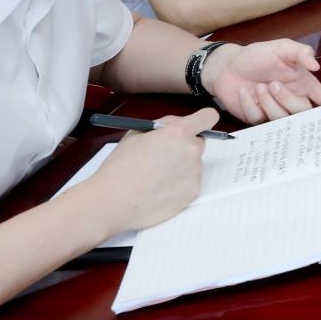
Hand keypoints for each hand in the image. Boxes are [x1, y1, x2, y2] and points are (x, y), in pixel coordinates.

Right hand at [87, 108, 216, 232]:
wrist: (112, 201)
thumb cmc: (119, 168)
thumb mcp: (135, 134)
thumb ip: (161, 126)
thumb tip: (175, 124)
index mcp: (178, 132)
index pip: (208, 117)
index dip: (202, 120)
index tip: (196, 126)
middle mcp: (192, 151)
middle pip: (199, 142)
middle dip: (185, 146)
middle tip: (163, 156)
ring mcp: (194, 173)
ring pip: (193, 164)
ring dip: (180, 167)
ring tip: (155, 176)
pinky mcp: (193, 193)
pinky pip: (190, 183)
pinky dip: (179, 185)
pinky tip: (158, 189)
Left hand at [203, 41, 320, 122]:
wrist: (227, 65)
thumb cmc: (257, 55)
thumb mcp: (281, 47)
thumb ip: (301, 52)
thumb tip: (316, 66)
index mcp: (303, 84)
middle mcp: (292, 99)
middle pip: (303, 113)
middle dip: (288, 100)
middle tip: (273, 84)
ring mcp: (274, 111)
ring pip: (281, 119)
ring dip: (268, 102)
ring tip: (258, 87)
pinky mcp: (256, 117)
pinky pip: (258, 119)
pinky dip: (250, 104)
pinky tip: (244, 92)